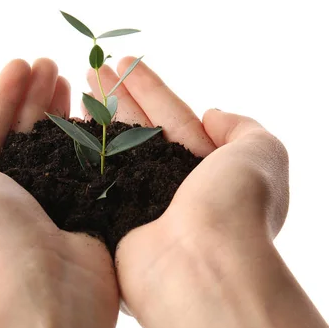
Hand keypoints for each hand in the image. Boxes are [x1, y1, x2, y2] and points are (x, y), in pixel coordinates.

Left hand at [0, 59, 117, 327]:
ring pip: (57, 149)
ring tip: (73, 79)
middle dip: (35, 98)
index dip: (1, 97)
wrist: (47, 290)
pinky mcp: (84, 212)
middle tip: (52, 64)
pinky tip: (98, 116)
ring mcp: (51, 207)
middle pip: (25, 137)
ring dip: (62, 113)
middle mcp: (12, 201)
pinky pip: (86, 168)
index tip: (21, 64)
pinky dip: (91, 141)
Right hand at [86, 57, 288, 315]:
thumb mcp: (262, 153)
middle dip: (119, 97)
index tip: (125, 62)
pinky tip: (65, 123)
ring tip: (77, 81)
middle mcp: (174, 190)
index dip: (151, 90)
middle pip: (141, 131)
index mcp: (209, 173)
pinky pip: (96, 177)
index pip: (176, 120)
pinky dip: (83, 150)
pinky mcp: (112, 224)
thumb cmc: (238, 207)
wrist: (202, 265)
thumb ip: (243, 129)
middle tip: (93, 68)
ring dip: (98, 115)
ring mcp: (141, 207)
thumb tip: (212, 116)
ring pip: (116, 151)